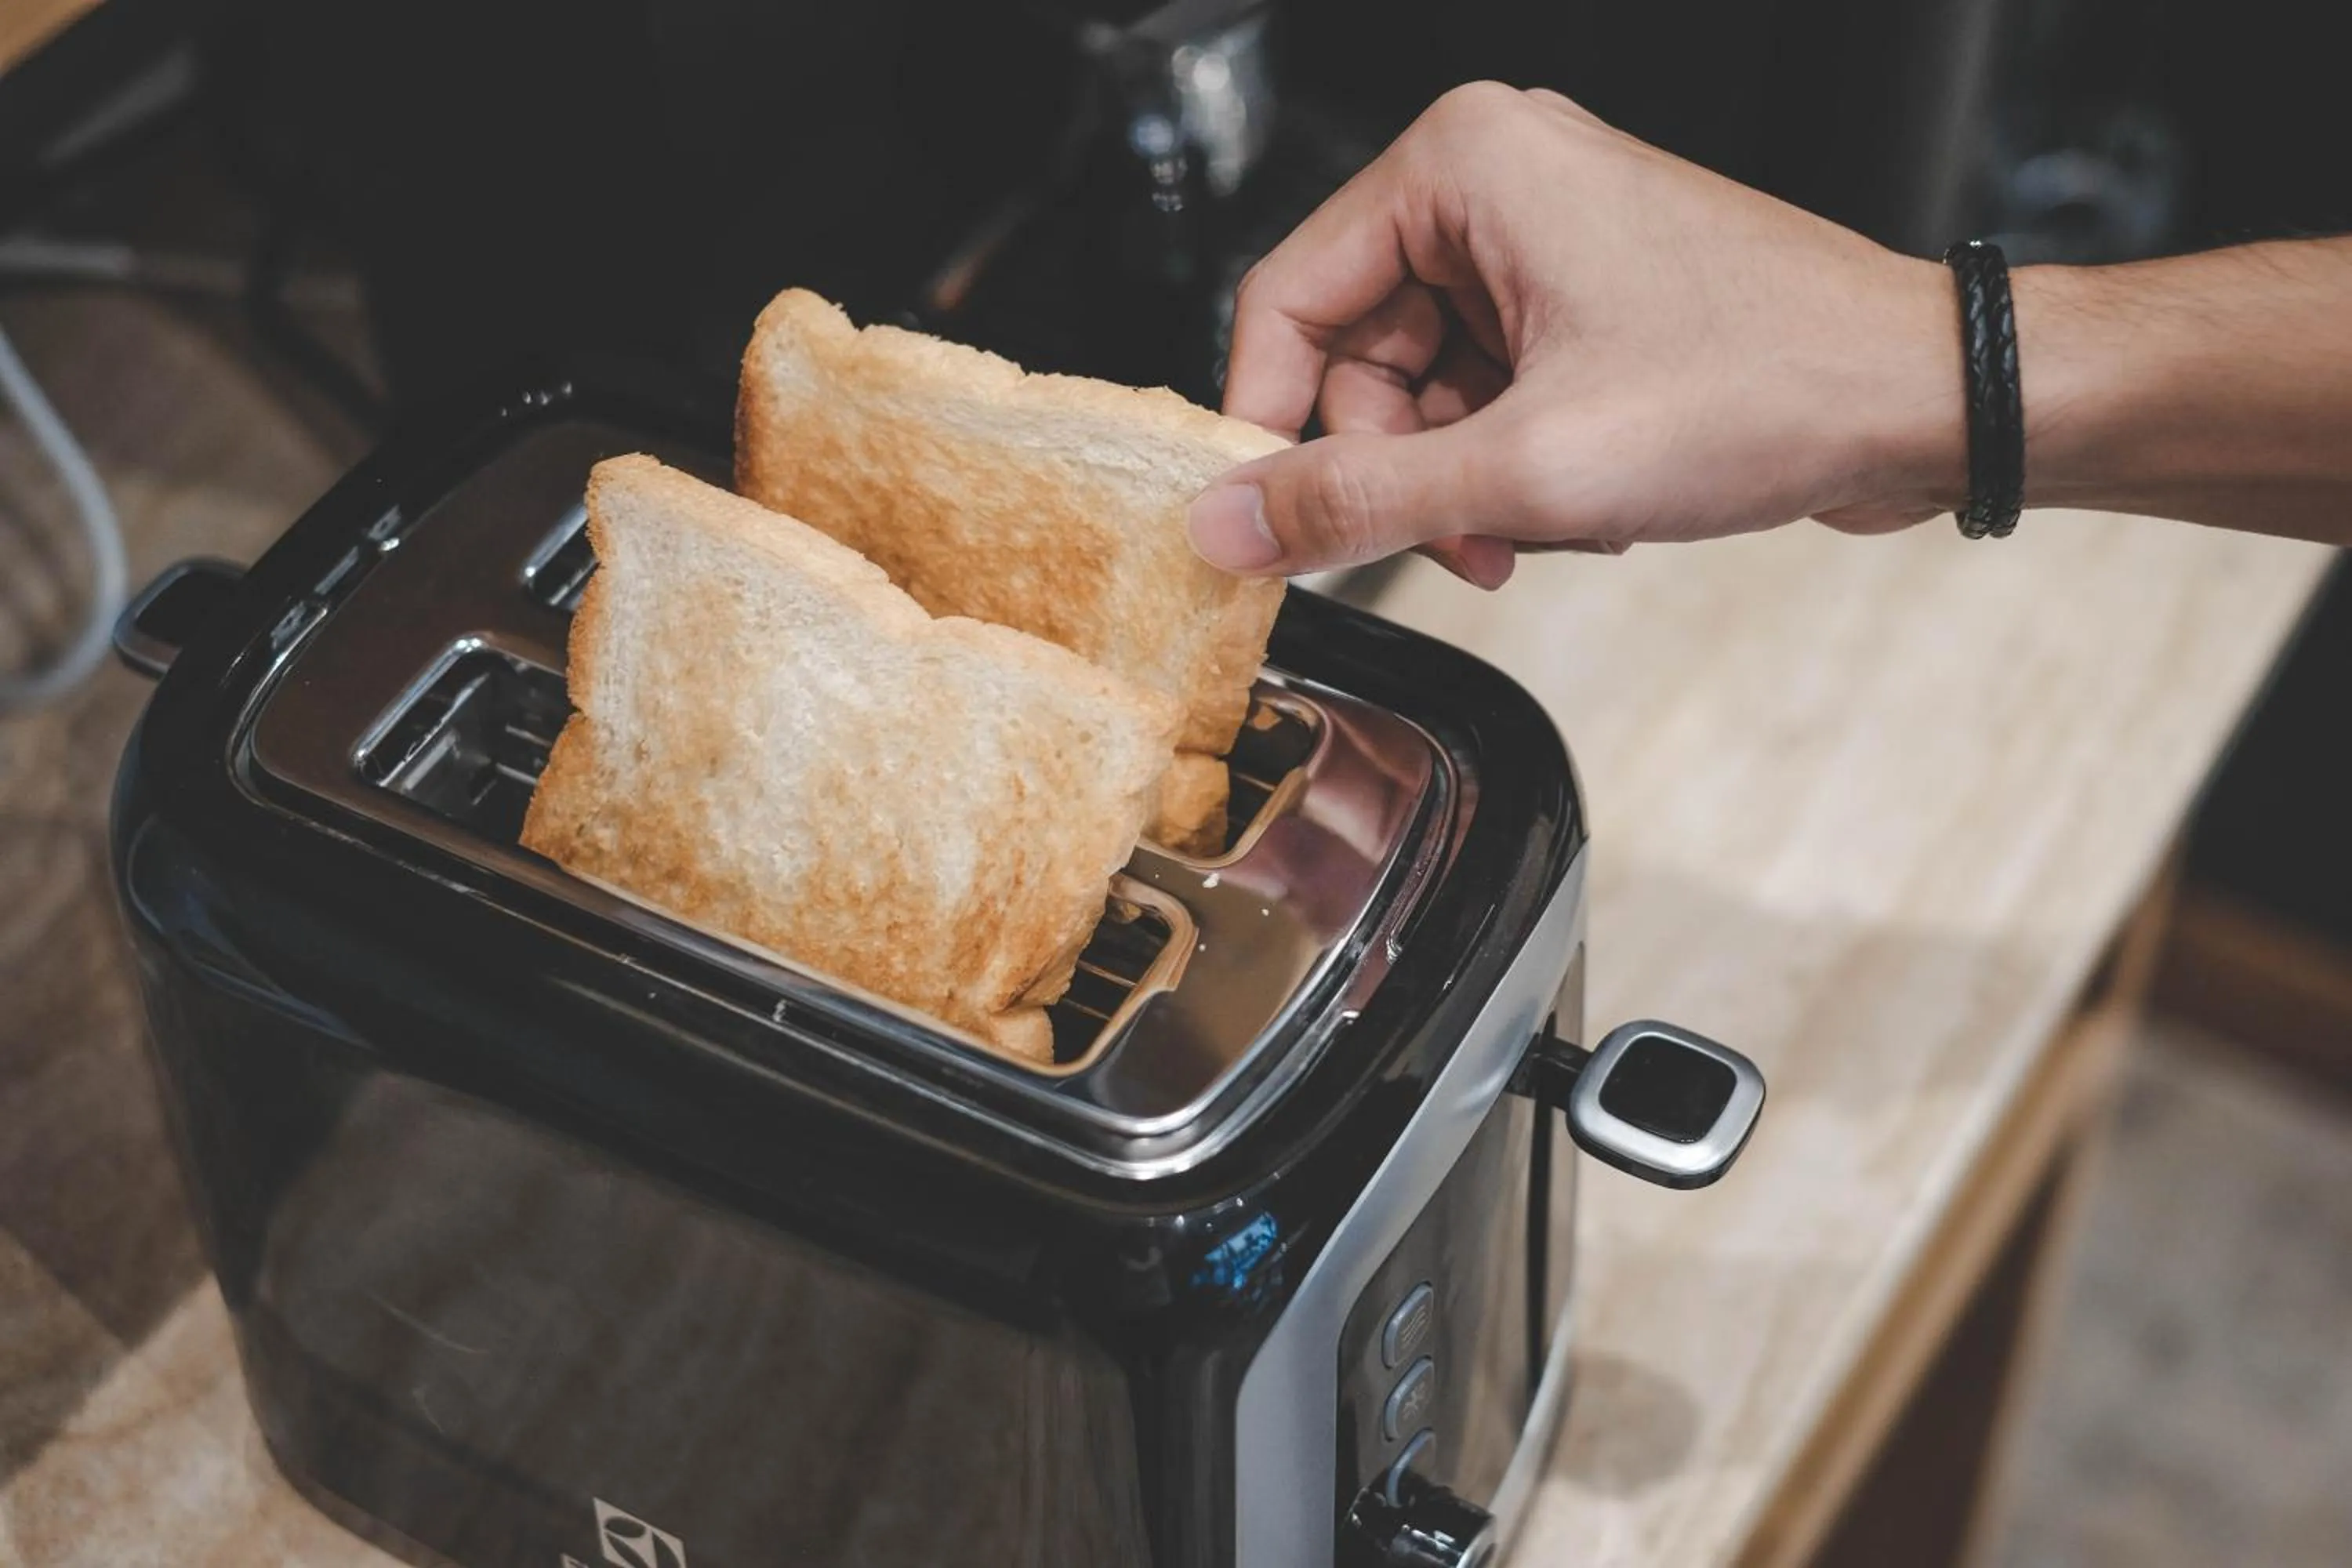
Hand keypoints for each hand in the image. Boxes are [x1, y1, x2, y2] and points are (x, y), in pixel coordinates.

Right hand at [1187, 82, 1965, 586]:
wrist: (1923, 398)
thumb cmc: (1770, 382)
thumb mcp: (1530, 466)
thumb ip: (1359, 499)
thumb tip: (1230, 522)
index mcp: (1461, 165)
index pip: (1285, 300)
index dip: (1269, 426)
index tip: (1265, 522)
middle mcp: (1496, 183)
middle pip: (1356, 356)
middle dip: (1402, 470)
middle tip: (1460, 543)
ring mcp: (1544, 241)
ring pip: (1425, 392)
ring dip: (1468, 485)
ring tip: (1550, 525)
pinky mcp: (1584, 297)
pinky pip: (1489, 397)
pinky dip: (1518, 468)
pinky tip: (1587, 504)